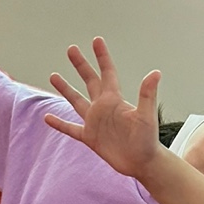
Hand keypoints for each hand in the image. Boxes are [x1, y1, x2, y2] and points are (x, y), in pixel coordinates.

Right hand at [45, 38, 161, 180]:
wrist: (142, 163)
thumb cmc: (148, 140)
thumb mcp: (146, 116)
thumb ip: (147, 94)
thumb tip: (155, 72)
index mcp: (114, 99)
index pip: (107, 72)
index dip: (102, 56)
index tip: (96, 40)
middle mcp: (103, 107)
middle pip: (89, 81)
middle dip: (81, 65)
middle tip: (71, 49)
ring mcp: (95, 122)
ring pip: (76, 101)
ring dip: (65, 89)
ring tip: (53, 75)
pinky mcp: (90, 137)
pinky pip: (70, 129)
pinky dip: (59, 124)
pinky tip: (47, 118)